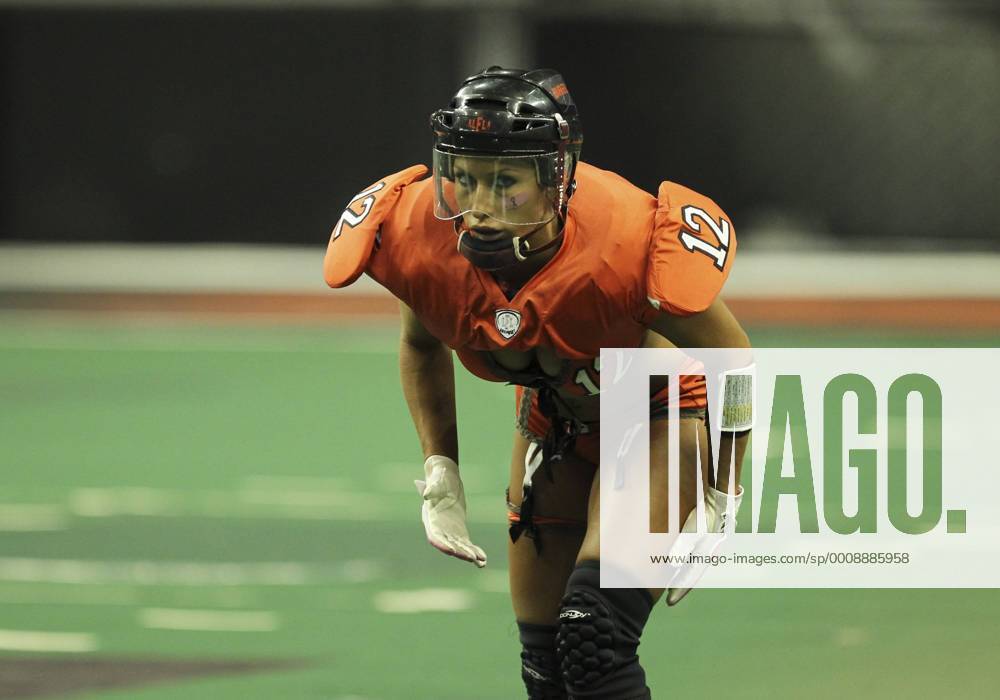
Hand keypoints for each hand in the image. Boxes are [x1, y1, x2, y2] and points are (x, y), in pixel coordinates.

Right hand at [414, 455, 486, 567]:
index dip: (442, 544)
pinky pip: (466, 543)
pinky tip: (483, 558)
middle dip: (459, 552)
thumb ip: (430, 488)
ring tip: (481, 563)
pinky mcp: (458, 529)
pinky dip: (474, 550)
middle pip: (449, 544)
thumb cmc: (438, 477)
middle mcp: (438, 528)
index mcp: (430, 518)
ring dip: (469, 555)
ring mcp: (449, 530)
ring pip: (459, 547)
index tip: (451, 551)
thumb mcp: (435, 481)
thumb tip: (426, 495)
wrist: (444, 477)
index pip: (434, 536)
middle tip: (471, 558)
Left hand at [667, 484, 742, 605]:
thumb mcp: (693, 530)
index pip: (690, 578)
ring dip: (682, 575)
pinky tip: (680, 564)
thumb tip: (672, 565)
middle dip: (680, 585)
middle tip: (669, 597)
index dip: (679, 591)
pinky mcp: (705, 540)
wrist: (721, 501)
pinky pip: (694, 557)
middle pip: (691, 574)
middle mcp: (707, 555)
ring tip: (671, 583)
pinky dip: (686, 563)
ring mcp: (707, 548)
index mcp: (704, 556)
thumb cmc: (706, 515)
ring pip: (693, 566)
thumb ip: (682, 547)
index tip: (669, 603)